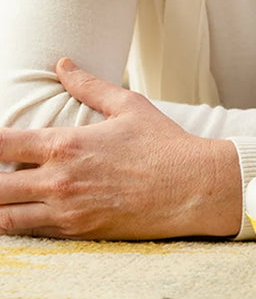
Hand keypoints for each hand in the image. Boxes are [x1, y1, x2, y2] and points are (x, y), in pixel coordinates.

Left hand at [0, 59, 240, 240]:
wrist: (192, 188)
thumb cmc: (164, 145)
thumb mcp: (129, 106)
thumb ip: (89, 86)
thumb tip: (64, 64)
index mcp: (66, 145)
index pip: (2, 144)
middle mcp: (59, 181)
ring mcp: (66, 212)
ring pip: (5, 217)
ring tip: (3, 193)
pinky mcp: (77, 233)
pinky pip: (31, 234)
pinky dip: (18, 225)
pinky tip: (18, 213)